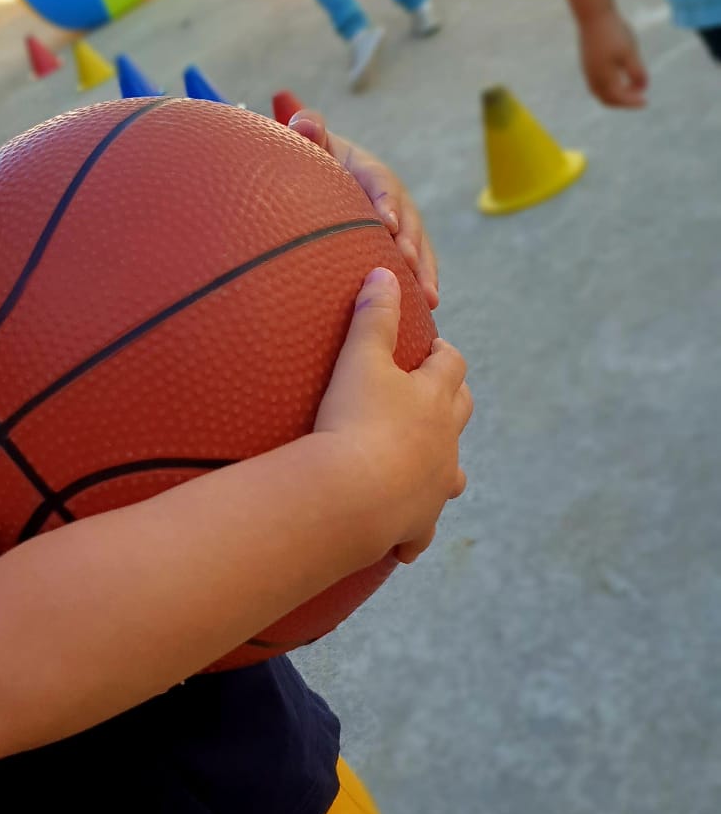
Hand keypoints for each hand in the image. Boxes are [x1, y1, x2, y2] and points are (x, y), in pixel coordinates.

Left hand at [289, 108, 438, 308]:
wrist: (323, 178)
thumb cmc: (313, 161)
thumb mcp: (310, 143)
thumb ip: (308, 130)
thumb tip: (305, 124)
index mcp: (369, 171)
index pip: (380, 183)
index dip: (385, 201)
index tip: (386, 222)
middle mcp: (392, 197)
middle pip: (408, 219)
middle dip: (409, 241)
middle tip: (406, 262)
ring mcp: (401, 224)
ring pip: (418, 246)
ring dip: (423, 271)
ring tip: (427, 297)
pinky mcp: (400, 247)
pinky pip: (416, 266)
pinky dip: (421, 285)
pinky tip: (426, 309)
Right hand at [314, 267, 471, 562]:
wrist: (353, 493)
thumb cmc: (356, 421)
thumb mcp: (360, 360)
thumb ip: (373, 316)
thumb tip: (383, 273)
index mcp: (435, 397)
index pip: (451, 364)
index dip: (442, 354)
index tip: (431, 349)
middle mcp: (445, 441)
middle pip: (461, 412)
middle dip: (450, 400)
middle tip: (428, 396)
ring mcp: (435, 485)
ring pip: (452, 474)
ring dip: (442, 467)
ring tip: (424, 466)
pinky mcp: (418, 524)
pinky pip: (422, 533)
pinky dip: (415, 533)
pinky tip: (404, 540)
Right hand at [579, 11, 648, 107]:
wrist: (593, 14)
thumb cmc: (613, 32)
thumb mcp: (630, 52)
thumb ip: (637, 71)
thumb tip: (644, 87)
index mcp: (604, 78)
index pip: (620, 98)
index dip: (633, 102)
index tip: (646, 101)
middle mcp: (593, 78)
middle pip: (608, 100)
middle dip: (624, 102)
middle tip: (639, 97)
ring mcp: (588, 71)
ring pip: (601, 92)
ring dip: (616, 94)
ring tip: (630, 87)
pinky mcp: (586, 63)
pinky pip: (597, 83)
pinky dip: (609, 86)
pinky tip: (618, 75)